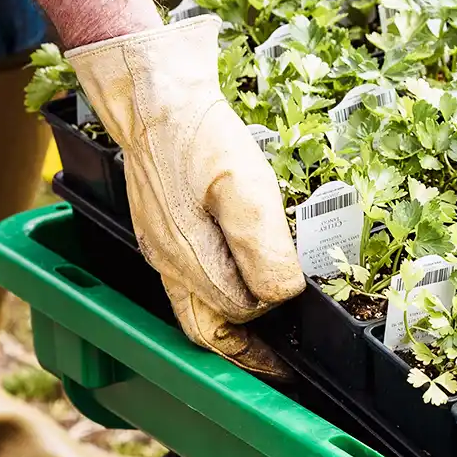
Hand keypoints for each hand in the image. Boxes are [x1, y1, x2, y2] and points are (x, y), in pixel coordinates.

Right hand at [67, 18, 305, 377]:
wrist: (153, 91)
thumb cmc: (199, 134)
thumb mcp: (244, 184)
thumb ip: (262, 246)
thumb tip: (280, 295)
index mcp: (190, 260)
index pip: (240, 313)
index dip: (274, 316)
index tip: (304, 320)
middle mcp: (169, 264)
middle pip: (207, 330)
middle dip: (246, 352)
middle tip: (284, 364)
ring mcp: (161, 248)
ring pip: (194, 309)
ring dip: (231, 328)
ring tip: (268, 336)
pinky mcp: (159, 228)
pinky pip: (186, 281)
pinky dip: (215, 295)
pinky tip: (239, 281)